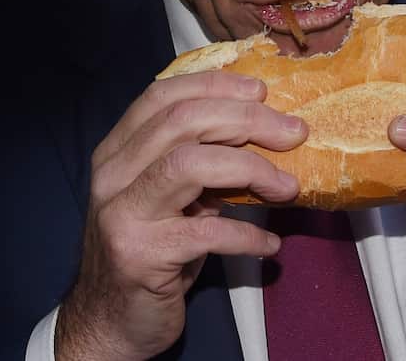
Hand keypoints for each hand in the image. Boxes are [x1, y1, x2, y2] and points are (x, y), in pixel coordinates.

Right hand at [54, 70, 307, 360]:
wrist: (111, 321)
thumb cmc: (152, 251)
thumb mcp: (170, 198)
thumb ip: (199, 162)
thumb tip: (266, 130)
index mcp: (118, 150)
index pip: (164, 96)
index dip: (216, 86)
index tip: (262, 91)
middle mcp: (113, 175)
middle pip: (183, 122)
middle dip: (247, 120)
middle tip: (294, 133)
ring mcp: (123, 214)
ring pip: (189, 164)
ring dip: (250, 168)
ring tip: (288, 187)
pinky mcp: (141, 256)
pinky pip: (207, 233)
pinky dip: (247, 235)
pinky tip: (269, 245)